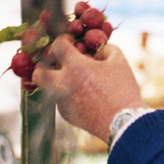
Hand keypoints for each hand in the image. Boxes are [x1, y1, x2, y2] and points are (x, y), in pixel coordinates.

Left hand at [31, 36, 148, 142]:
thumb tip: (97, 50)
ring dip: (54, 80)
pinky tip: (81, 95)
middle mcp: (63, 84)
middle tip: (54, 62)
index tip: (70, 42)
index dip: (63, 40)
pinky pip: (59, 100)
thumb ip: (105, 49)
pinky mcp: (66, 115)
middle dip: (43, 64)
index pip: (57, 45)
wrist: (124, 123)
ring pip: (47, 88)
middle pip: (38, 71)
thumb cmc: (123, 90)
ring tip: (68, 78)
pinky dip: (66, 95)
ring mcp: (62, 102)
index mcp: (76, 67)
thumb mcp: (119, 62)